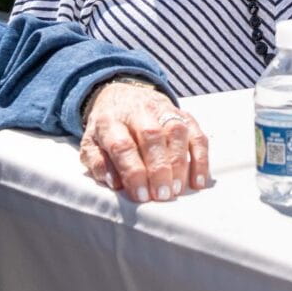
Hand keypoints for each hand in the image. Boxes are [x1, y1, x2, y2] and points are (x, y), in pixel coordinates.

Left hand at [82, 77, 209, 202]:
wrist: (121, 94)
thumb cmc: (106, 130)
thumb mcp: (90, 145)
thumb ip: (98, 163)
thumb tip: (115, 183)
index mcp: (110, 120)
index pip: (123, 145)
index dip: (133, 172)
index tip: (141, 196)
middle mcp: (138, 111)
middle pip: (152, 136)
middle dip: (159, 169)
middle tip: (162, 195)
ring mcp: (163, 110)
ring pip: (176, 131)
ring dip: (179, 163)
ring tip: (176, 189)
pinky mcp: (182, 113)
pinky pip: (196, 133)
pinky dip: (200, 158)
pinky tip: (198, 181)